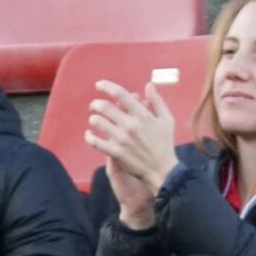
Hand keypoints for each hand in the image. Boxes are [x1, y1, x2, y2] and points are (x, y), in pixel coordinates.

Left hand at [89, 80, 178, 227]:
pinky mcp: (116, 152)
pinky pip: (96, 142)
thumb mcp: (167, 120)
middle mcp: (130, 125)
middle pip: (105, 107)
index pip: (120, 94)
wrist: (163, 170)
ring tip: (94, 120)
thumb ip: (157, 101)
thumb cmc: (165, 144)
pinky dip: (89, 137)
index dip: (106, 86)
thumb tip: (149, 85)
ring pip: (98, 122)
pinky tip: (89, 135)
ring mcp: (122, 139)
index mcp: (142, 114)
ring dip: (93, 119)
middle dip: (96, 104)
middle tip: (94, 106)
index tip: (99, 85)